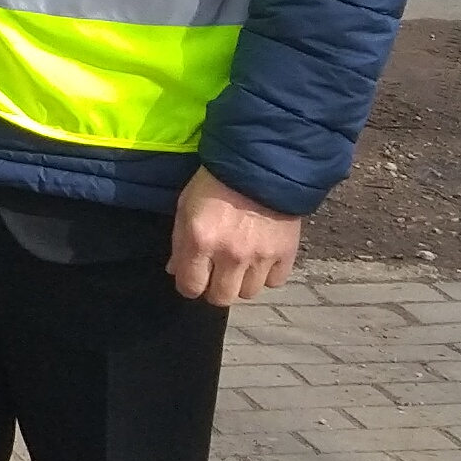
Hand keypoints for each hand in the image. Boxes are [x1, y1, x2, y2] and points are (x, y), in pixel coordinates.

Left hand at [168, 170, 301, 306]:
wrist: (261, 162)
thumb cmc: (217, 181)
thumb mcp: (187, 205)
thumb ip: (180, 242)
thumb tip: (175, 270)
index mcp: (201, 241)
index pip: (190, 287)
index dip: (189, 285)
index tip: (194, 277)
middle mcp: (231, 254)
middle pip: (221, 298)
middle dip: (215, 288)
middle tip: (217, 273)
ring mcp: (261, 256)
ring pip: (248, 292)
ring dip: (242, 281)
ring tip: (242, 262)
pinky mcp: (285, 252)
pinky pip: (275, 282)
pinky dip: (268, 274)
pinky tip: (262, 257)